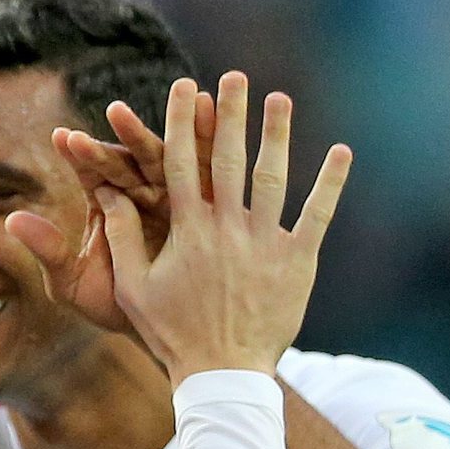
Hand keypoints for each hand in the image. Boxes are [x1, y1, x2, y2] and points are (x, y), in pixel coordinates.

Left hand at [2, 88, 217, 337]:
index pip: (92, 174)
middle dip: (126, 134)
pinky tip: (217, 111)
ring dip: (178, 125)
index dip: (80, 157)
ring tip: (182, 93)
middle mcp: (141, 195)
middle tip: (116, 110)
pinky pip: (212, 170)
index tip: (65, 139)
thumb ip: (47, 249)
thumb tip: (10, 220)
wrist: (163, 333)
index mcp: (108, 207)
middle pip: (133, 160)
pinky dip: (214, 140)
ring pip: (175, 157)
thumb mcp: (72, 283)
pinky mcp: (210, 205)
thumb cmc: (113, 309)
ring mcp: (177, 197)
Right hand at [66, 74, 348, 383]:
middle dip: (230, 113)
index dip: (182, 122)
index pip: (182, 162)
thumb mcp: (133, 286)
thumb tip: (108, 193)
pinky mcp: (298, 261)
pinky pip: (318, 214)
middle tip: (233, 76)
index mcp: (188, 230)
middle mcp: (228, 227)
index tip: (184, 88)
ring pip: (274, 176)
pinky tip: (341, 151)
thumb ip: (123, 236)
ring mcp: (266, 242)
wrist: (222, 372)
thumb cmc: (171, 331)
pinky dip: (330, 183)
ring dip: (278, 134)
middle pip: (230, 157)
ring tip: (278, 99)